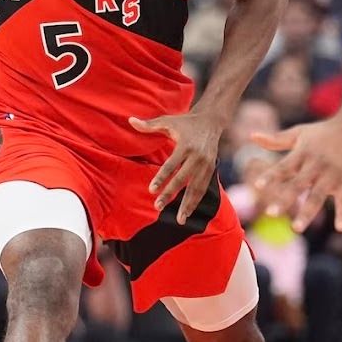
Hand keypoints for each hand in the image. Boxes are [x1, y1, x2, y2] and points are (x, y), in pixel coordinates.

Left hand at [131, 110, 222, 224]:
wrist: (212, 121)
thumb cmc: (185, 121)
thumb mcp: (168, 120)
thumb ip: (149, 125)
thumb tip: (130, 120)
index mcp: (186, 145)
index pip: (171, 164)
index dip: (161, 178)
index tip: (151, 190)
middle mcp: (198, 156)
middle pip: (183, 179)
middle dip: (170, 194)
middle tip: (158, 207)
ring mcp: (207, 164)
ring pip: (196, 188)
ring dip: (188, 204)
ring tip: (180, 220)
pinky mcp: (212, 169)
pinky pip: (203, 188)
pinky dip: (196, 201)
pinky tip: (189, 213)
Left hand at [251, 117, 341, 232]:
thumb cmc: (325, 131)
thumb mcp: (300, 133)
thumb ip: (276, 140)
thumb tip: (251, 136)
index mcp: (302, 154)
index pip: (283, 167)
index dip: (271, 176)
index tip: (258, 185)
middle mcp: (316, 165)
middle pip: (298, 184)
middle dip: (285, 199)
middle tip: (271, 214)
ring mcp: (332, 174)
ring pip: (317, 196)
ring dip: (307, 212)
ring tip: (296, 228)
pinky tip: (340, 228)